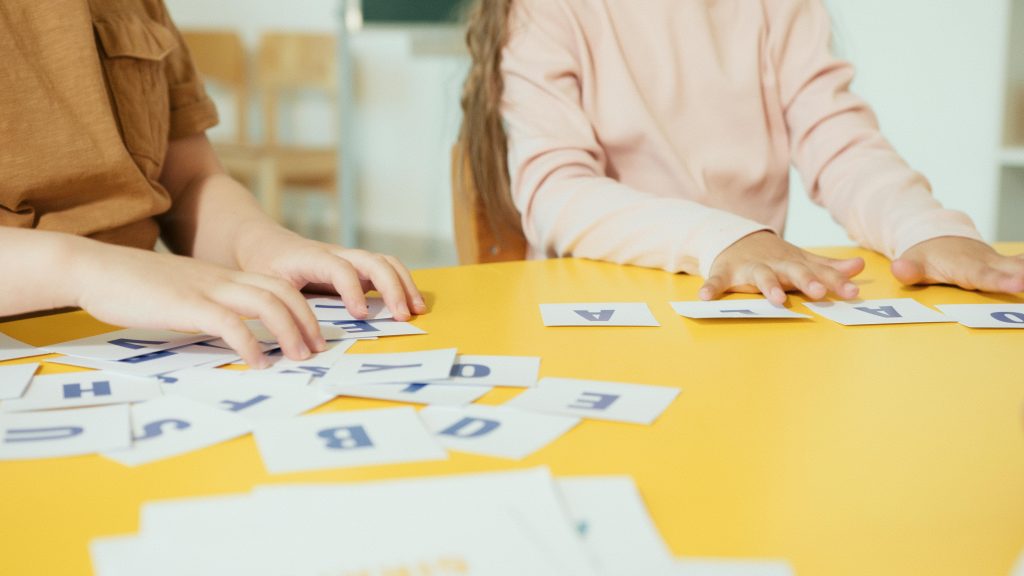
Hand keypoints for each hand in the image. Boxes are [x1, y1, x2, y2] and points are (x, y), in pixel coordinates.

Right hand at [72, 241, 324, 367]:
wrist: (95, 268)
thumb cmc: (133, 286)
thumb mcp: (182, 293)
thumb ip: (206, 306)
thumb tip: (226, 331)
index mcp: (222, 276)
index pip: (277, 285)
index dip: (301, 308)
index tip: (312, 334)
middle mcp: (222, 279)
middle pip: (282, 292)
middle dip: (307, 321)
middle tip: (318, 349)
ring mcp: (207, 289)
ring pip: (266, 303)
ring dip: (289, 332)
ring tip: (298, 357)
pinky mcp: (188, 305)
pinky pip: (231, 323)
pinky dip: (251, 344)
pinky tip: (258, 363)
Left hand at [235, 228, 425, 320]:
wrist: (265, 244)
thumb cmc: (264, 266)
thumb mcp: (264, 285)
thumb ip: (280, 309)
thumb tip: (299, 343)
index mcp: (313, 258)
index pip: (341, 269)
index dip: (353, 291)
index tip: (361, 316)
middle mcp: (337, 254)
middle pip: (374, 261)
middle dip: (392, 287)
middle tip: (403, 316)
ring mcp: (350, 259)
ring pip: (385, 262)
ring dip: (404, 285)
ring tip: (416, 310)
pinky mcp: (357, 267)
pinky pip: (386, 269)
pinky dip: (402, 284)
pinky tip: (410, 304)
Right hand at [699, 231, 863, 303]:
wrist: (735, 239)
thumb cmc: (774, 257)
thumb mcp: (801, 260)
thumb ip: (828, 267)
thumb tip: (859, 266)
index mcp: (794, 265)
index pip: (818, 273)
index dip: (835, 282)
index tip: (853, 292)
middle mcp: (775, 265)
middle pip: (793, 272)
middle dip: (806, 281)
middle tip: (819, 292)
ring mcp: (750, 268)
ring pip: (761, 277)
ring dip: (768, 286)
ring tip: (776, 299)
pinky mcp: (725, 273)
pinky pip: (717, 281)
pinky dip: (711, 287)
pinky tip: (705, 297)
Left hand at [891, 236, 1023, 292]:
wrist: (937, 236)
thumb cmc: (925, 254)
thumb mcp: (912, 262)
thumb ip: (909, 269)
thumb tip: (899, 269)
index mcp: (966, 266)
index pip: (985, 277)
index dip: (1001, 282)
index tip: (1018, 285)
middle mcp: (987, 263)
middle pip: (1013, 271)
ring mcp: (999, 262)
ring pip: (1023, 267)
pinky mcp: (1005, 264)